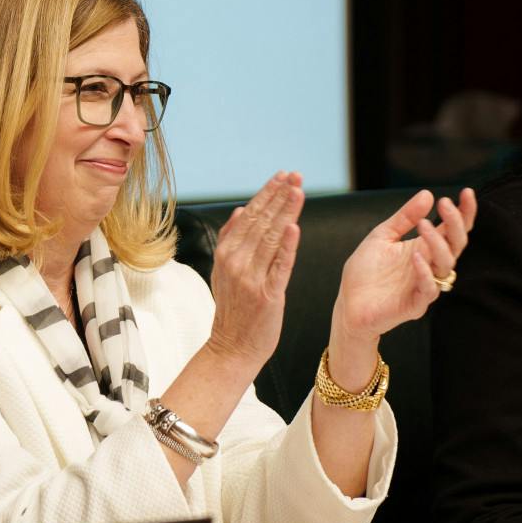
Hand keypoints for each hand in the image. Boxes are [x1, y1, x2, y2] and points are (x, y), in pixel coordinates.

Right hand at [204, 172, 303, 371]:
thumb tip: (241, 210)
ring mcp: (251, 278)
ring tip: (298, 191)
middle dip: (279, 195)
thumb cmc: (233, 309)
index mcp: (226, 253)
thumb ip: (230, 240)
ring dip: (286, 212)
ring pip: (271, 238)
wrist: (232, 347)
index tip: (283, 176)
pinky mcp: (267, 295)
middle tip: (296, 175)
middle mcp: (236, 262)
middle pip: (261, 222)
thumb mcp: (223, 271)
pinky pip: (280, 266)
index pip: (250, 216)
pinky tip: (294, 228)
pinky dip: (287, 247)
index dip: (267, 194)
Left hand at [330, 188, 476, 338]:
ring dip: (438, 243)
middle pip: (456, 245)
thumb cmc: (366, 272)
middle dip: (455, 223)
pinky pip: (428, 289)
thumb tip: (428, 193)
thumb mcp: (382, 236)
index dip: (464, 213)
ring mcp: (424, 286)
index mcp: (424, 249)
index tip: (467, 191)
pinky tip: (416, 256)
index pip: (452, 230)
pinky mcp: (415, 305)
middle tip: (445, 205)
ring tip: (424, 225)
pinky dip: (424, 272)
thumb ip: (404, 217)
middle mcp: (430, 266)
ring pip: (446, 265)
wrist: (349, 304)